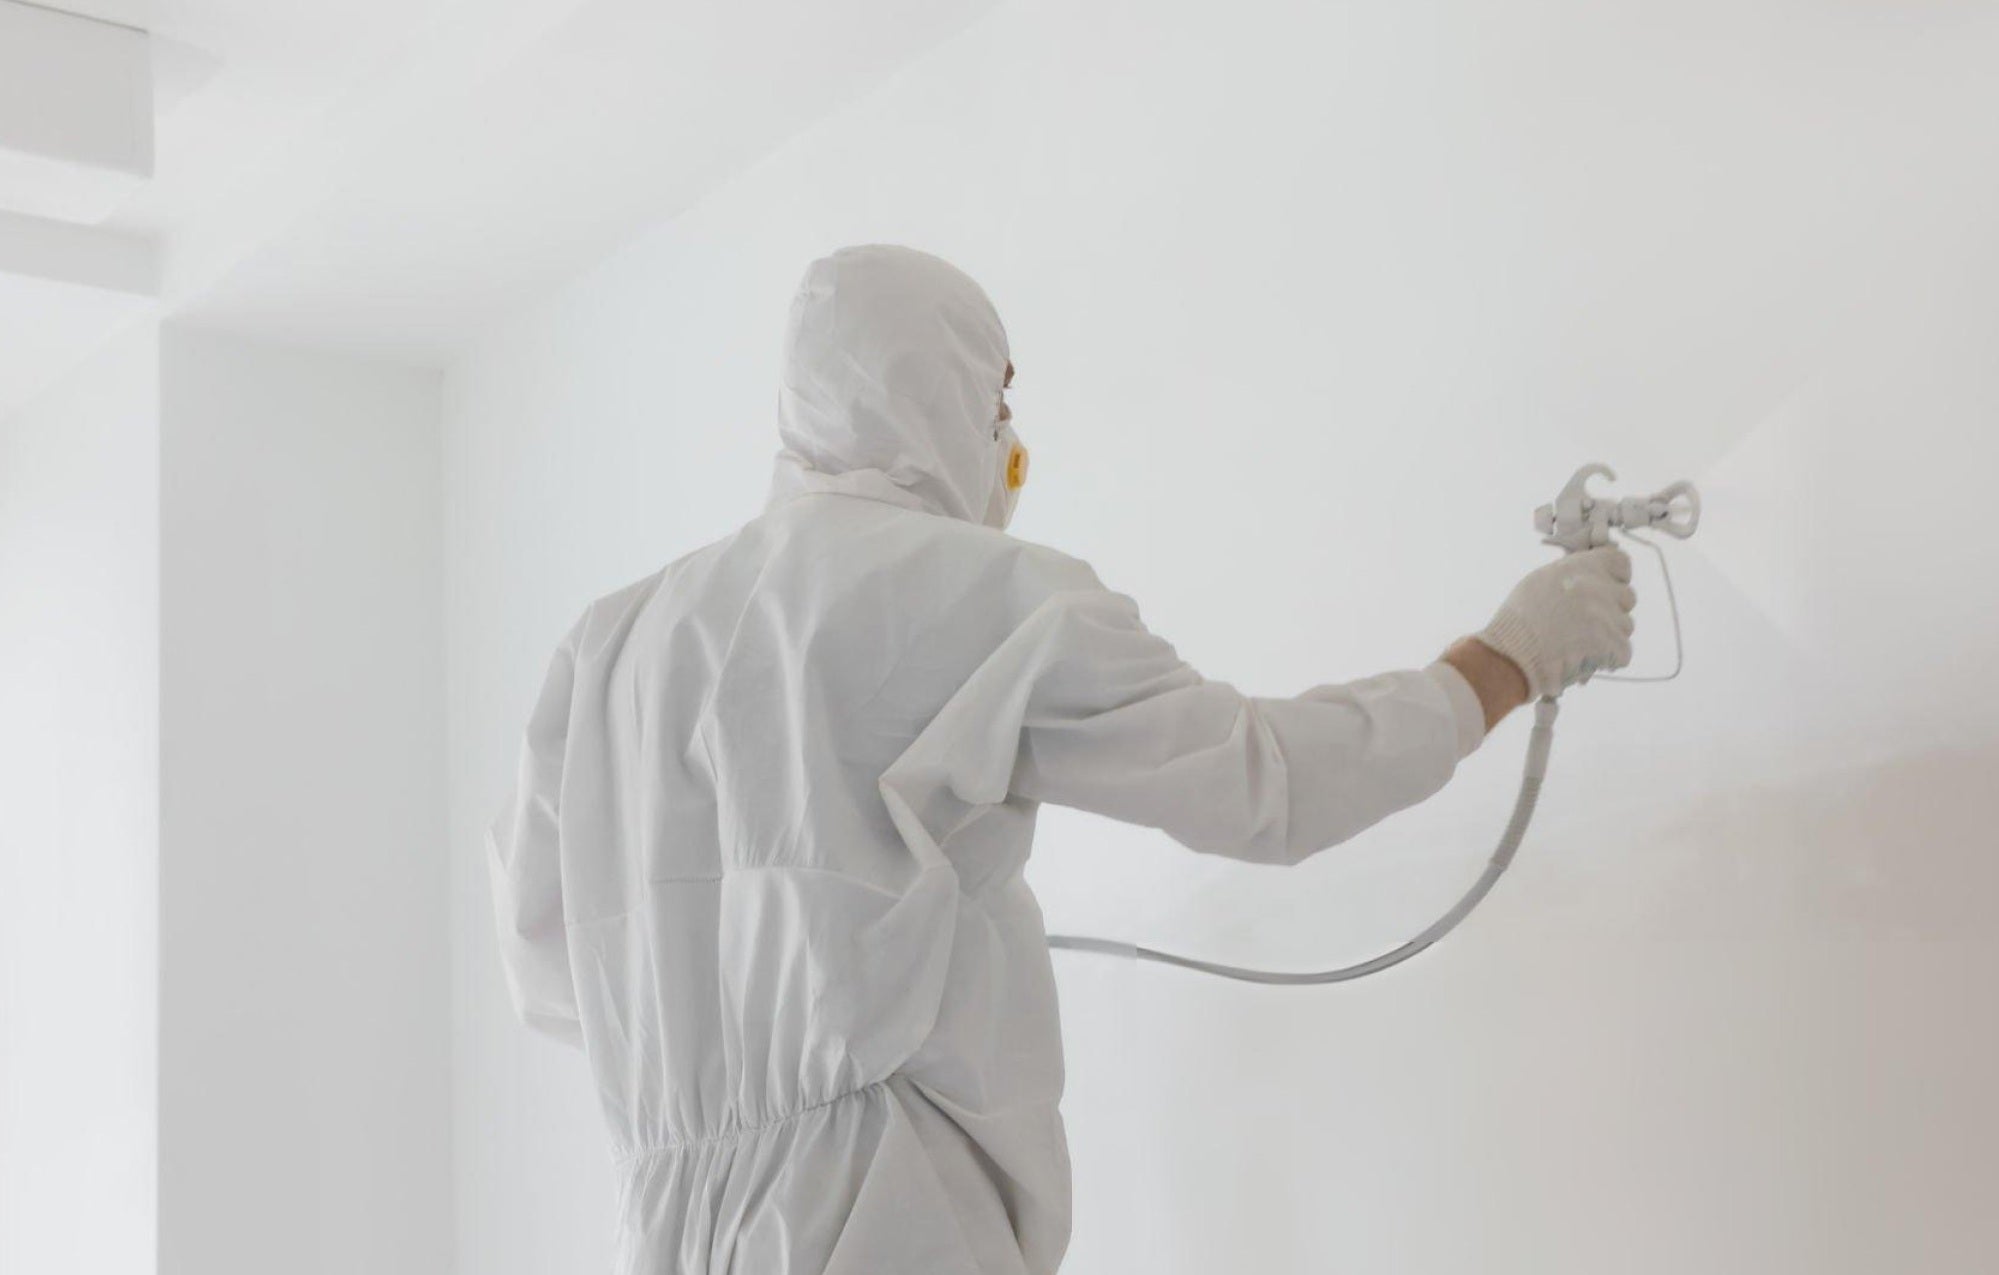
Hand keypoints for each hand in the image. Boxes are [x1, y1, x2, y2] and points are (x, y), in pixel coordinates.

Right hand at [1475, 546, 1636, 699]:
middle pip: (1627, 597)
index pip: (1621, 562)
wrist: (1510, 656)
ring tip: (1579, 645)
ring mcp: (1604, 614)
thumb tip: (1593, 576)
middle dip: (1612, 612)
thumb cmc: (1519, 621)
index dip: (1617, 579)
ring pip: (1626, 626)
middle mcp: (1595, 585)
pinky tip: (1584, 660)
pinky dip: (1607, 660)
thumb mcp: (1540, 581)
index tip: (1607, 591)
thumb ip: (1572, 574)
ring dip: (1608, 638)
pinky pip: (1623, 652)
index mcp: (1579, 567)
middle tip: (1586, 626)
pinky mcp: (1608, 642)